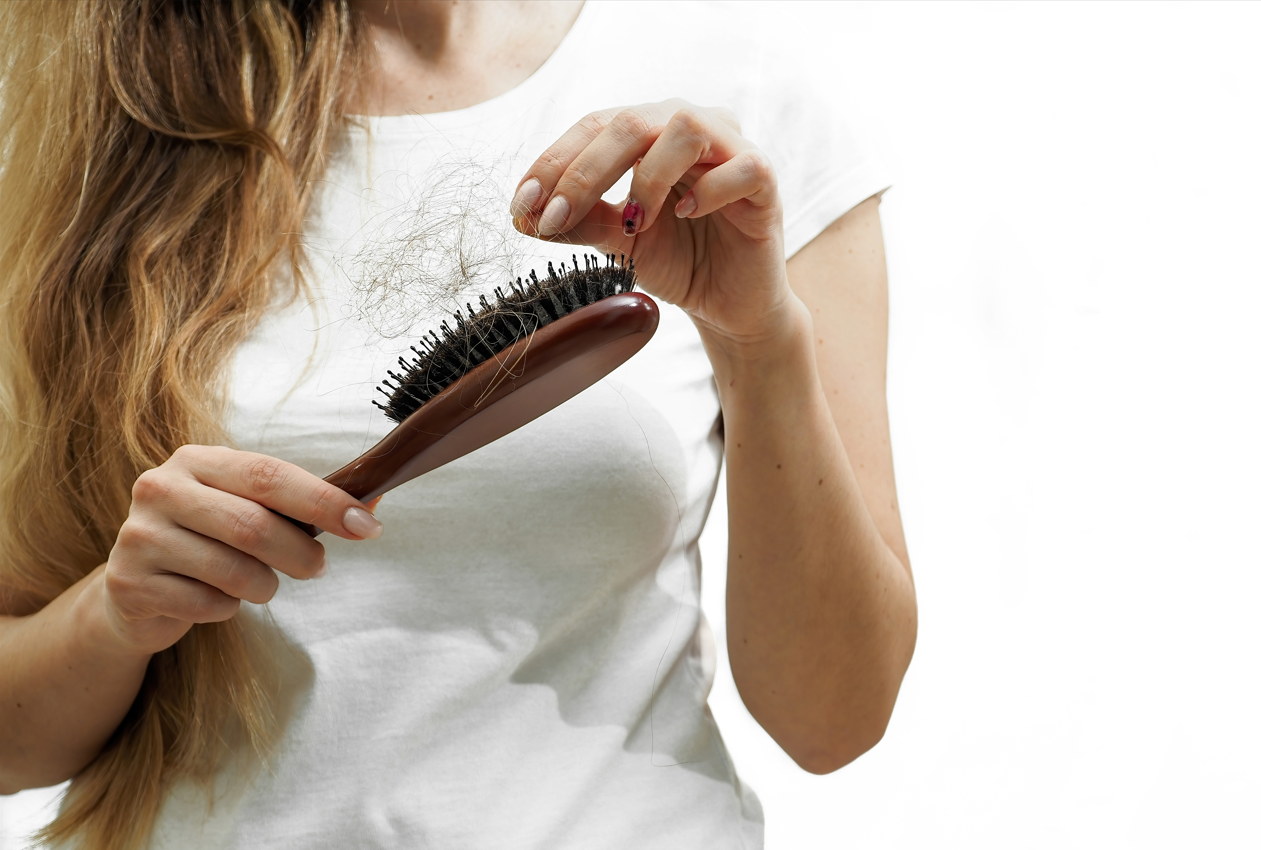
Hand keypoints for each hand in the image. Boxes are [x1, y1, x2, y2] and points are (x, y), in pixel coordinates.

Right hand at [103, 445, 382, 654]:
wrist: (137, 589)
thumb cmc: (209, 541)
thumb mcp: (248, 510)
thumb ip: (303, 507)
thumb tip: (373, 510)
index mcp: (197, 461)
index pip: (270, 475)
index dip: (325, 502)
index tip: (368, 526)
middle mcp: (161, 489)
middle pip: (254, 526)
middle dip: (301, 554)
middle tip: (319, 567)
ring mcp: (139, 536)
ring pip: (234, 571)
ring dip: (265, 586)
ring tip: (261, 583)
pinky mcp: (129, 584)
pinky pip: (208, 605)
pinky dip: (228, 609)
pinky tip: (216, 598)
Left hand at [511, 99, 795, 350]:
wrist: (729, 305)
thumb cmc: (678, 261)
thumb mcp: (617, 243)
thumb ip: (578, 223)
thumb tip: (524, 216)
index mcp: (649, 132)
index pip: (594, 127)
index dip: (554, 163)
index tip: (522, 206)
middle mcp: (689, 127)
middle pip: (632, 122)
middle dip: (585, 171)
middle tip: (556, 217)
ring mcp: (731, 148)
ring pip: (686, 128)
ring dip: (648, 177)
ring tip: (633, 223)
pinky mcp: (765, 180)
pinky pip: (741, 167)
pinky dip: (708, 189)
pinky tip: (685, 215)